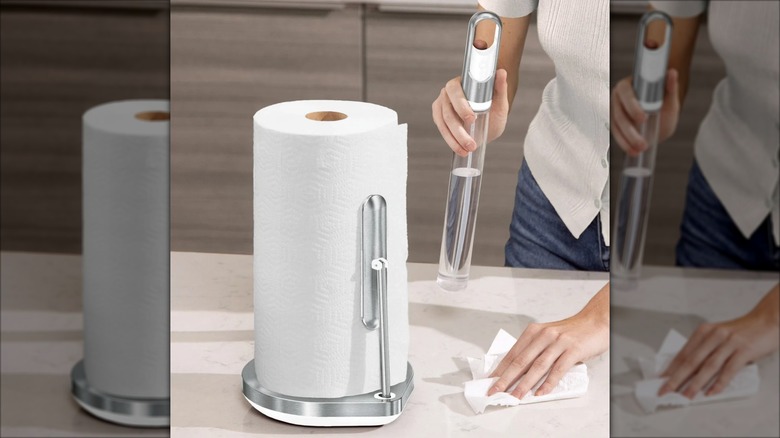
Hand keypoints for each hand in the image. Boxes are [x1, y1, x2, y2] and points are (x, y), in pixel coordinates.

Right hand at [431, 66, 509, 156]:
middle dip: (459, 129)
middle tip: (471, 143)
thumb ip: (500, 87)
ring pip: (444, 123)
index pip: (454, 90)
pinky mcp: (439, 118)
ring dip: (455, 139)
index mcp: (461, 83)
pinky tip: (461, 149)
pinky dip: (451, 141)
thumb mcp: (500, 101)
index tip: (472, 118)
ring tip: (469, 149)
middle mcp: (447, 93)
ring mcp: (441, 106)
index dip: (461, 105)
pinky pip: (442, 130)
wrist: (489, 121)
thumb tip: (502, 72)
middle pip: (447, 111)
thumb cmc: (494, 108)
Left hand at [487, 285, 609, 397]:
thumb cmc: (571, 332)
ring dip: (524, 384)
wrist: (596, 321)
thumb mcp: (547, 336)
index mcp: (534, 331)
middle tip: (495, 391)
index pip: (512, 354)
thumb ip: (534, 349)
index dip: (500, 369)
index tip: (490, 381)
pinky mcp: (573, 350)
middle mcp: (543, 335)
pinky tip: (540, 392)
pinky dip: (548, 383)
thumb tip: (516, 370)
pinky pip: (557, 370)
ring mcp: (558, 343)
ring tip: (515, 396)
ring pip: (537, 367)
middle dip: (505, 378)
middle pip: (520, 361)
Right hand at [610, 68, 679, 155]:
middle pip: (619, 113)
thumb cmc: (664, 105)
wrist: (660, 119)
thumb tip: (672, 72)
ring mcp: (615, 112)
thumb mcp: (670, 99)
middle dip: (630, 129)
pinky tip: (633, 151)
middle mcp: (618, 98)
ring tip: (641, 148)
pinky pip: (616, 135)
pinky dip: (624, 144)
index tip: (643, 118)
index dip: (632, 105)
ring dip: (627, 139)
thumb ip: (670, 87)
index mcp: (629, 85)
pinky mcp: (615, 125)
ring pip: (616, 126)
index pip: (625, 92)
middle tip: (643, 141)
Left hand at [658, 285, 779, 397]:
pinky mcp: (743, 351)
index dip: (671, 368)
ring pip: (707, 367)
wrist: (767, 320)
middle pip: (691, 361)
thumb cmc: (742, 331)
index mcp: (704, 331)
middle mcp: (713, 336)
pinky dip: (719, 383)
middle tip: (666, 390)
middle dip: (676, 378)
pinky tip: (711, 392)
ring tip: (686, 396)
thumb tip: (689, 368)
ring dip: (695, 383)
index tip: (662, 380)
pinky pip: (728, 370)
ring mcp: (728, 343)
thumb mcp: (718, 335)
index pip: (683, 353)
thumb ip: (705, 348)